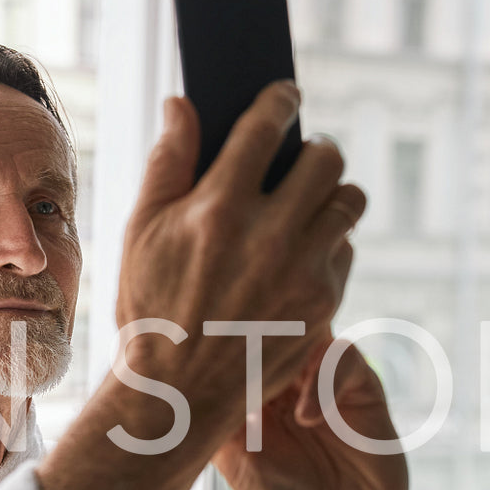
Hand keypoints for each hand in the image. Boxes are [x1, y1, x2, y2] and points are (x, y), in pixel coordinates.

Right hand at [114, 84, 363, 426]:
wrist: (177, 393)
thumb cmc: (151, 308)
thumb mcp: (141, 232)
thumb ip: (166, 162)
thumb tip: (182, 104)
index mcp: (219, 209)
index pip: (266, 126)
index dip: (280, 101)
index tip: (285, 95)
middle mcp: (270, 236)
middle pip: (325, 158)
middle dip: (315, 148)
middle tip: (302, 156)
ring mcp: (303, 272)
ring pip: (348, 201)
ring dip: (332, 192)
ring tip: (309, 201)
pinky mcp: (324, 304)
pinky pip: (345, 251)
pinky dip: (330, 243)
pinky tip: (302, 252)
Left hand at [213, 329, 411, 489]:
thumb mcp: (231, 454)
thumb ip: (211, 408)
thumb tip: (176, 364)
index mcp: (254, 383)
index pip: (235, 335)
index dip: (217, 330)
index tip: (195, 337)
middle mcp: (290, 373)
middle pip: (272, 321)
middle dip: (250, 329)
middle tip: (229, 346)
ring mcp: (326, 377)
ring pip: (306, 329)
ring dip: (285, 353)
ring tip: (267, 397)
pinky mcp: (363, 388)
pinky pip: (344, 356)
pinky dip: (323, 378)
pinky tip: (305, 418)